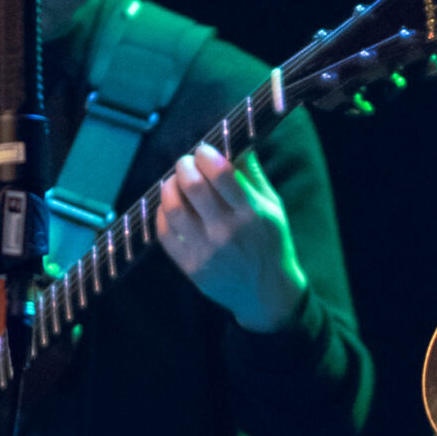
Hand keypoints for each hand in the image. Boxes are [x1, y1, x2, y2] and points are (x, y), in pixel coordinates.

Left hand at [156, 143, 307, 331]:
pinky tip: (171, 206)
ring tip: (175, 182)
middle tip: (186, 162)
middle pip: (193, 186)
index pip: (222, 174)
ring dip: (169, 186)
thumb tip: (235, 142)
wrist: (266, 294)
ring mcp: (206, 250)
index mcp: (251, 213)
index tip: (204, 150)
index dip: (207, 155)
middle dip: (185, 165)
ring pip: (174, 207)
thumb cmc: (271, 243)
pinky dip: (163, 213)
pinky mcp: (190, 266)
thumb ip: (253, 175)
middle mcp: (227, 231)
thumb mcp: (273, 207)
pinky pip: (166, 233)